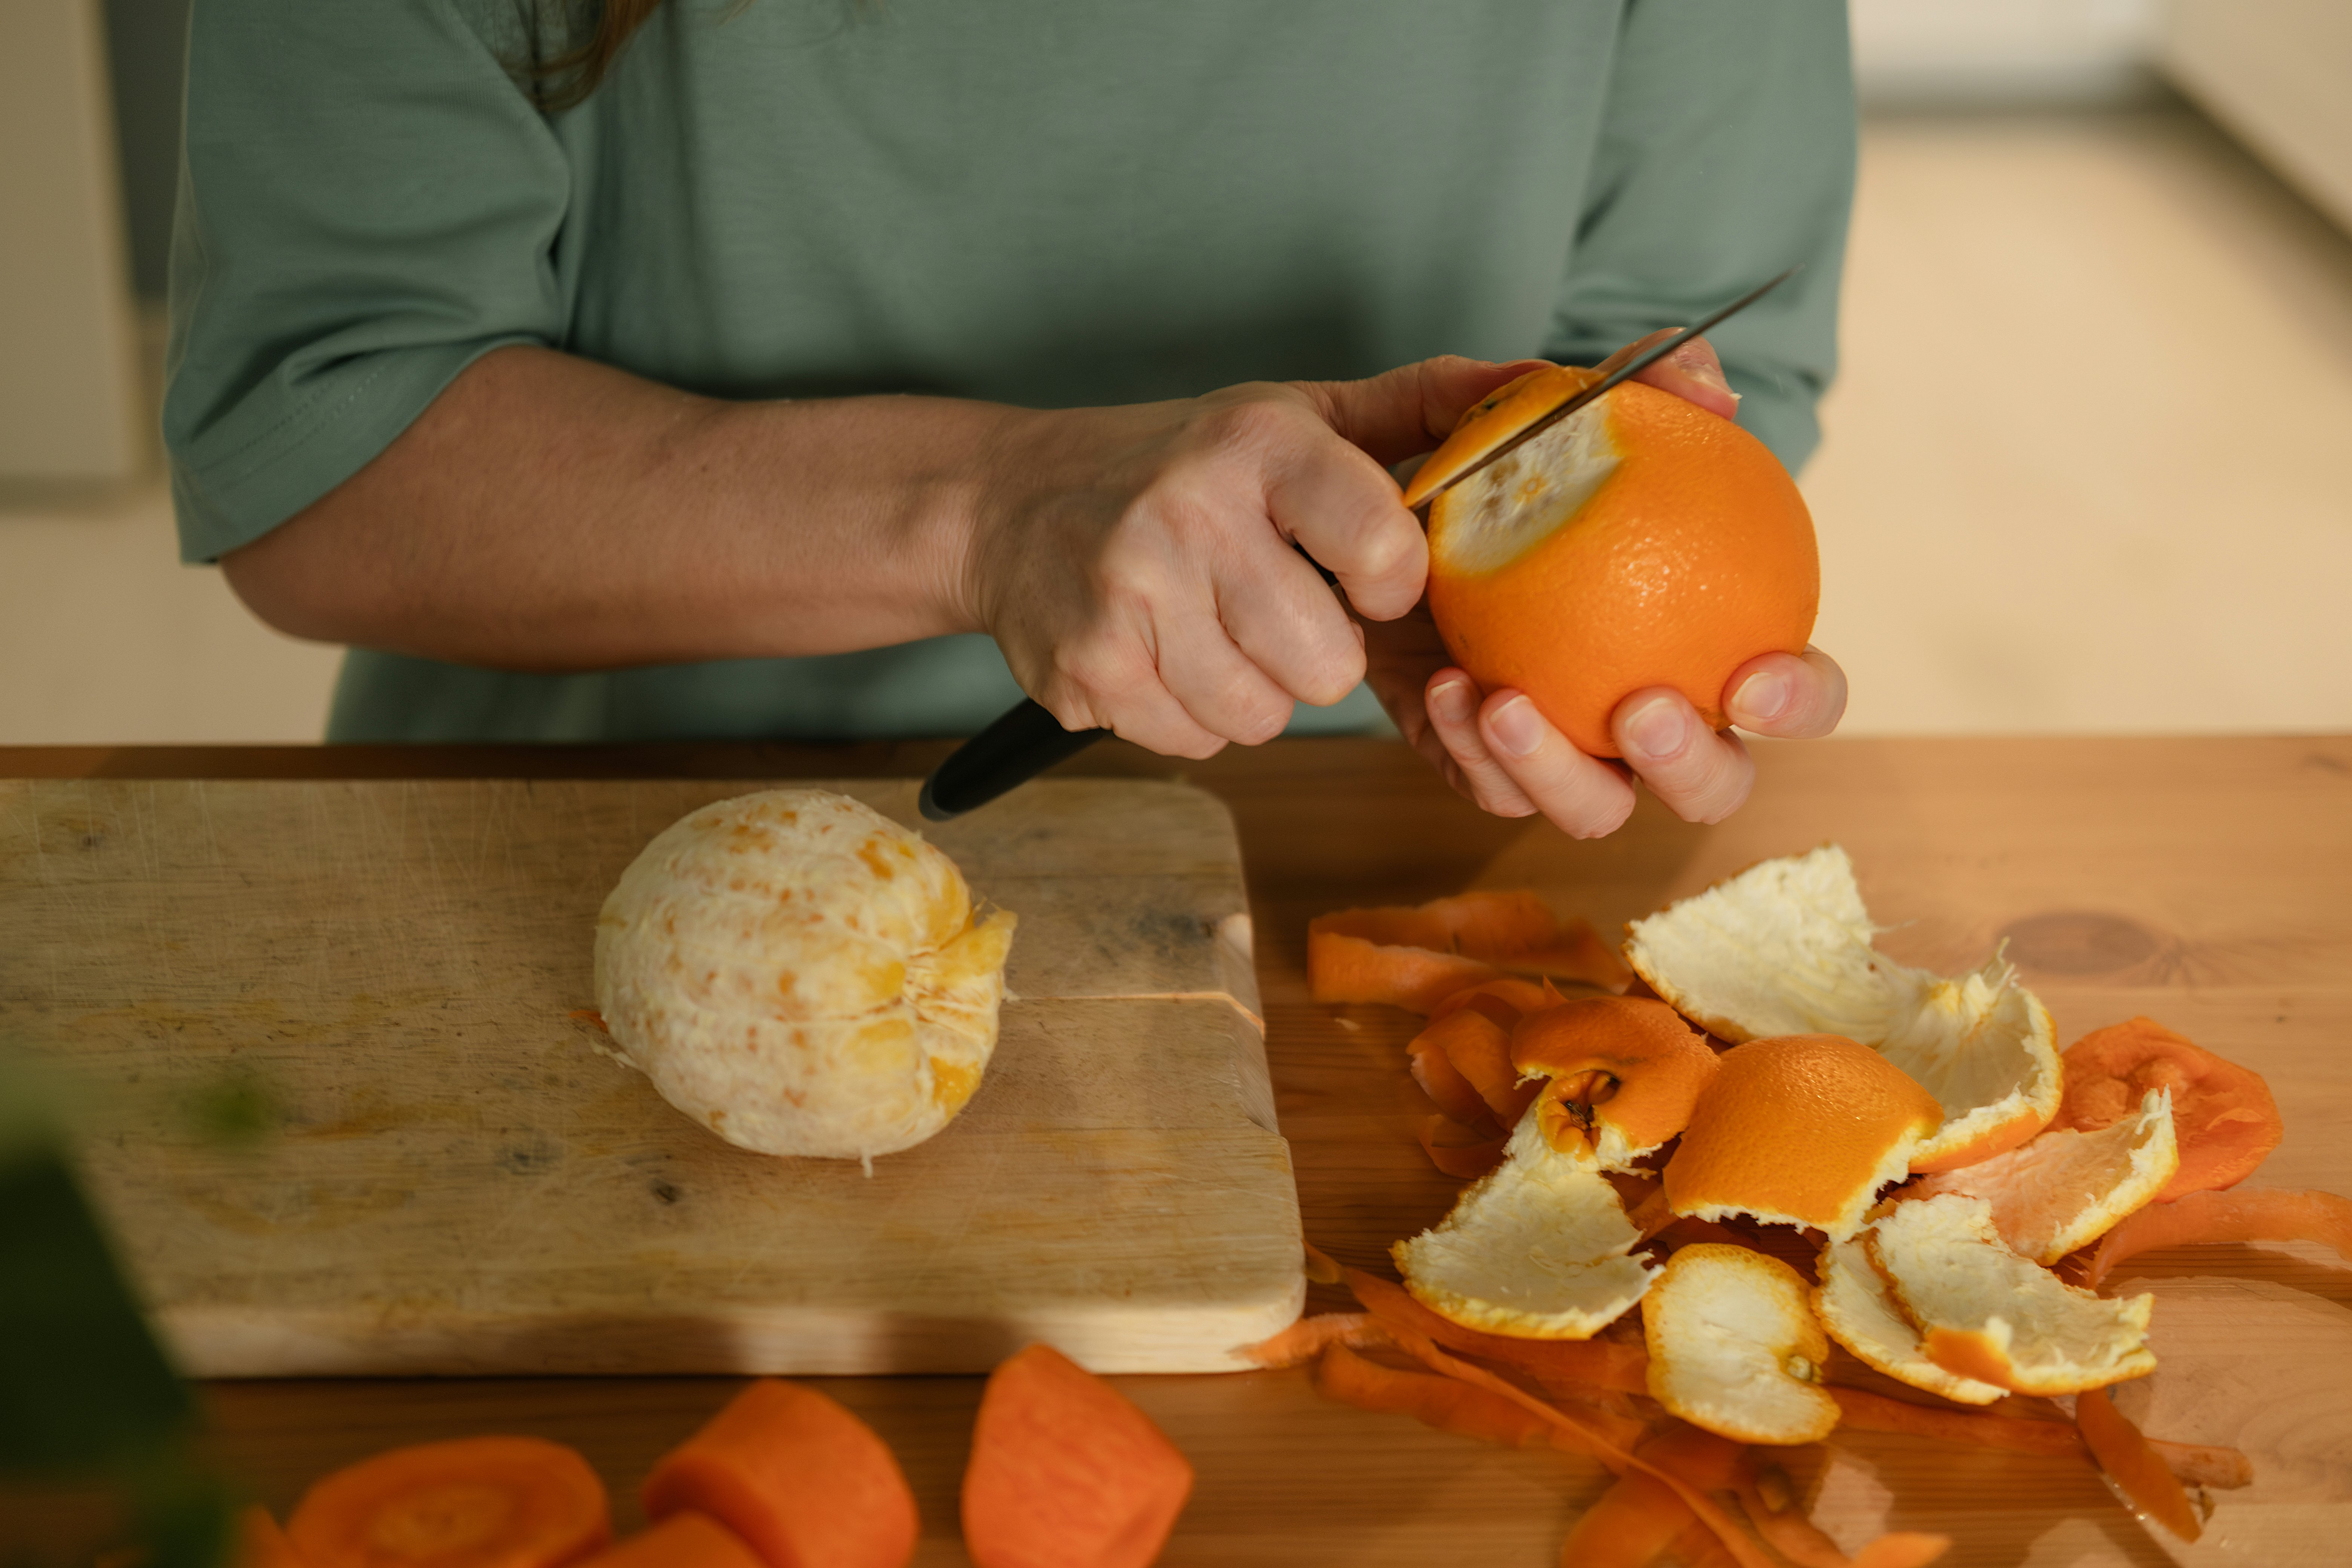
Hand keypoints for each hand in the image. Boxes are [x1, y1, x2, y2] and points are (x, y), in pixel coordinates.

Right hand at [966, 357, 1548, 757]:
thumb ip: (1418, 407)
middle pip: (1325, 666)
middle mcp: (1187, 516)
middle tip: (1273, 609)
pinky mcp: (1086, 672)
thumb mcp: (1294, 415)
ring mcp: (1126, 599)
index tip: (1366, 576)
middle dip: (1316, 655)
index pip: (1383, 549)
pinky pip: (1194, 741)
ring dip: (1252, 691)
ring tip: (1213, 629)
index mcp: (1256, 446)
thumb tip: (1543, 383)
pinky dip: (1190, 714)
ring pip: (1260, 718)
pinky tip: (1163, 654)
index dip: (1391, 585)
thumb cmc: (1178, 464)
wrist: (1009, 503)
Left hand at [1363, 333, 1848, 836]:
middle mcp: (1647, 713)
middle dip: (1691, 766)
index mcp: (1703, 639)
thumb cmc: (1489, 468)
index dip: (1801, 699)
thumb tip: (1711, 390)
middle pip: (1713, 786)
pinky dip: (1467, 749)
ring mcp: (1568, 751)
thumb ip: (1636, 388)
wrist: (1369, 511)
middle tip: (1640, 707)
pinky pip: (1491, 790)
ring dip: (1556, 770)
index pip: (1788, 690)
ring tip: (1502, 701)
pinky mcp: (1481, 767)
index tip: (1757, 674)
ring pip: (1597, 810)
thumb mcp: (1539, 412)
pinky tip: (1442, 687)